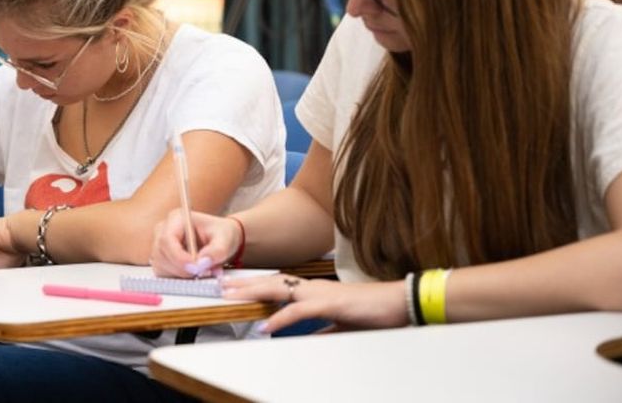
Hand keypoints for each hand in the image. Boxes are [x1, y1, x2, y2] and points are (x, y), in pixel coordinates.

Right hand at [151, 209, 241, 277]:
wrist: (221, 240)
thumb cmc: (221, 234)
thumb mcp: (225, 239)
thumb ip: (216, 251)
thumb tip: (201, 263)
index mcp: (176, 218)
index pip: (167, 239)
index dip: (178, 257)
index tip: (196, 268)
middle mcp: (163, 230)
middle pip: (161, 255)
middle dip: (182, 269)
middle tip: (204, 273)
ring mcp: (159, 246)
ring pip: (161, 267)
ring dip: (182, 275)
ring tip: (204, 272)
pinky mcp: (161, 260)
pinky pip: (164, 274)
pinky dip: (180, 279)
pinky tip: (195, 274)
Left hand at [219, 273, 407, 332]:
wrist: (399, 304)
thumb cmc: (372, 312)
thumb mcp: (341, 324)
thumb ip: (324, 330)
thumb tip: (310, 338)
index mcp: (315, 292)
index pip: (278, 286)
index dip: (256, 286)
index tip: (236, 289)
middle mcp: (314, 288)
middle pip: (272, 282)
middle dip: (246, 284)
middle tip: (222, 286)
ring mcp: (321, 294)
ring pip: (280, 290)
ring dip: (254, 293)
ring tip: (233, 298)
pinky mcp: (331, 304)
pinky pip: (300, 311)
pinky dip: (281, 318)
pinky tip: (267, 326)